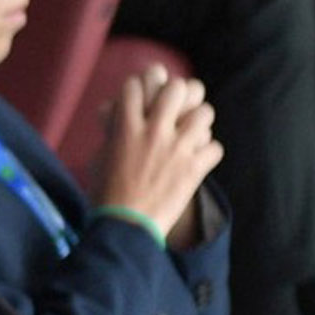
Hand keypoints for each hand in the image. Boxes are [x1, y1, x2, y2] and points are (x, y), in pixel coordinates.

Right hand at [93, 65, 220, 239]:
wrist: (125, 228)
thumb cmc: (106, 197)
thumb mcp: (99, 159)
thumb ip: (111, 132)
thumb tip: (111, 111)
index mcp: (126, 128)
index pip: (136, 85)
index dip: (141, 87)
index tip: (145, 98)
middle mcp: (153, 132)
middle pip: (176, 88)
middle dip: (179, 95)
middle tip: (177, 109)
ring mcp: (177, 149)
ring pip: (204, 113)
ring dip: (199, 122)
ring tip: (193, 134)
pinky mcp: (194, 170)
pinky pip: (215, 147)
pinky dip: (208, 155)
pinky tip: (198, 162)